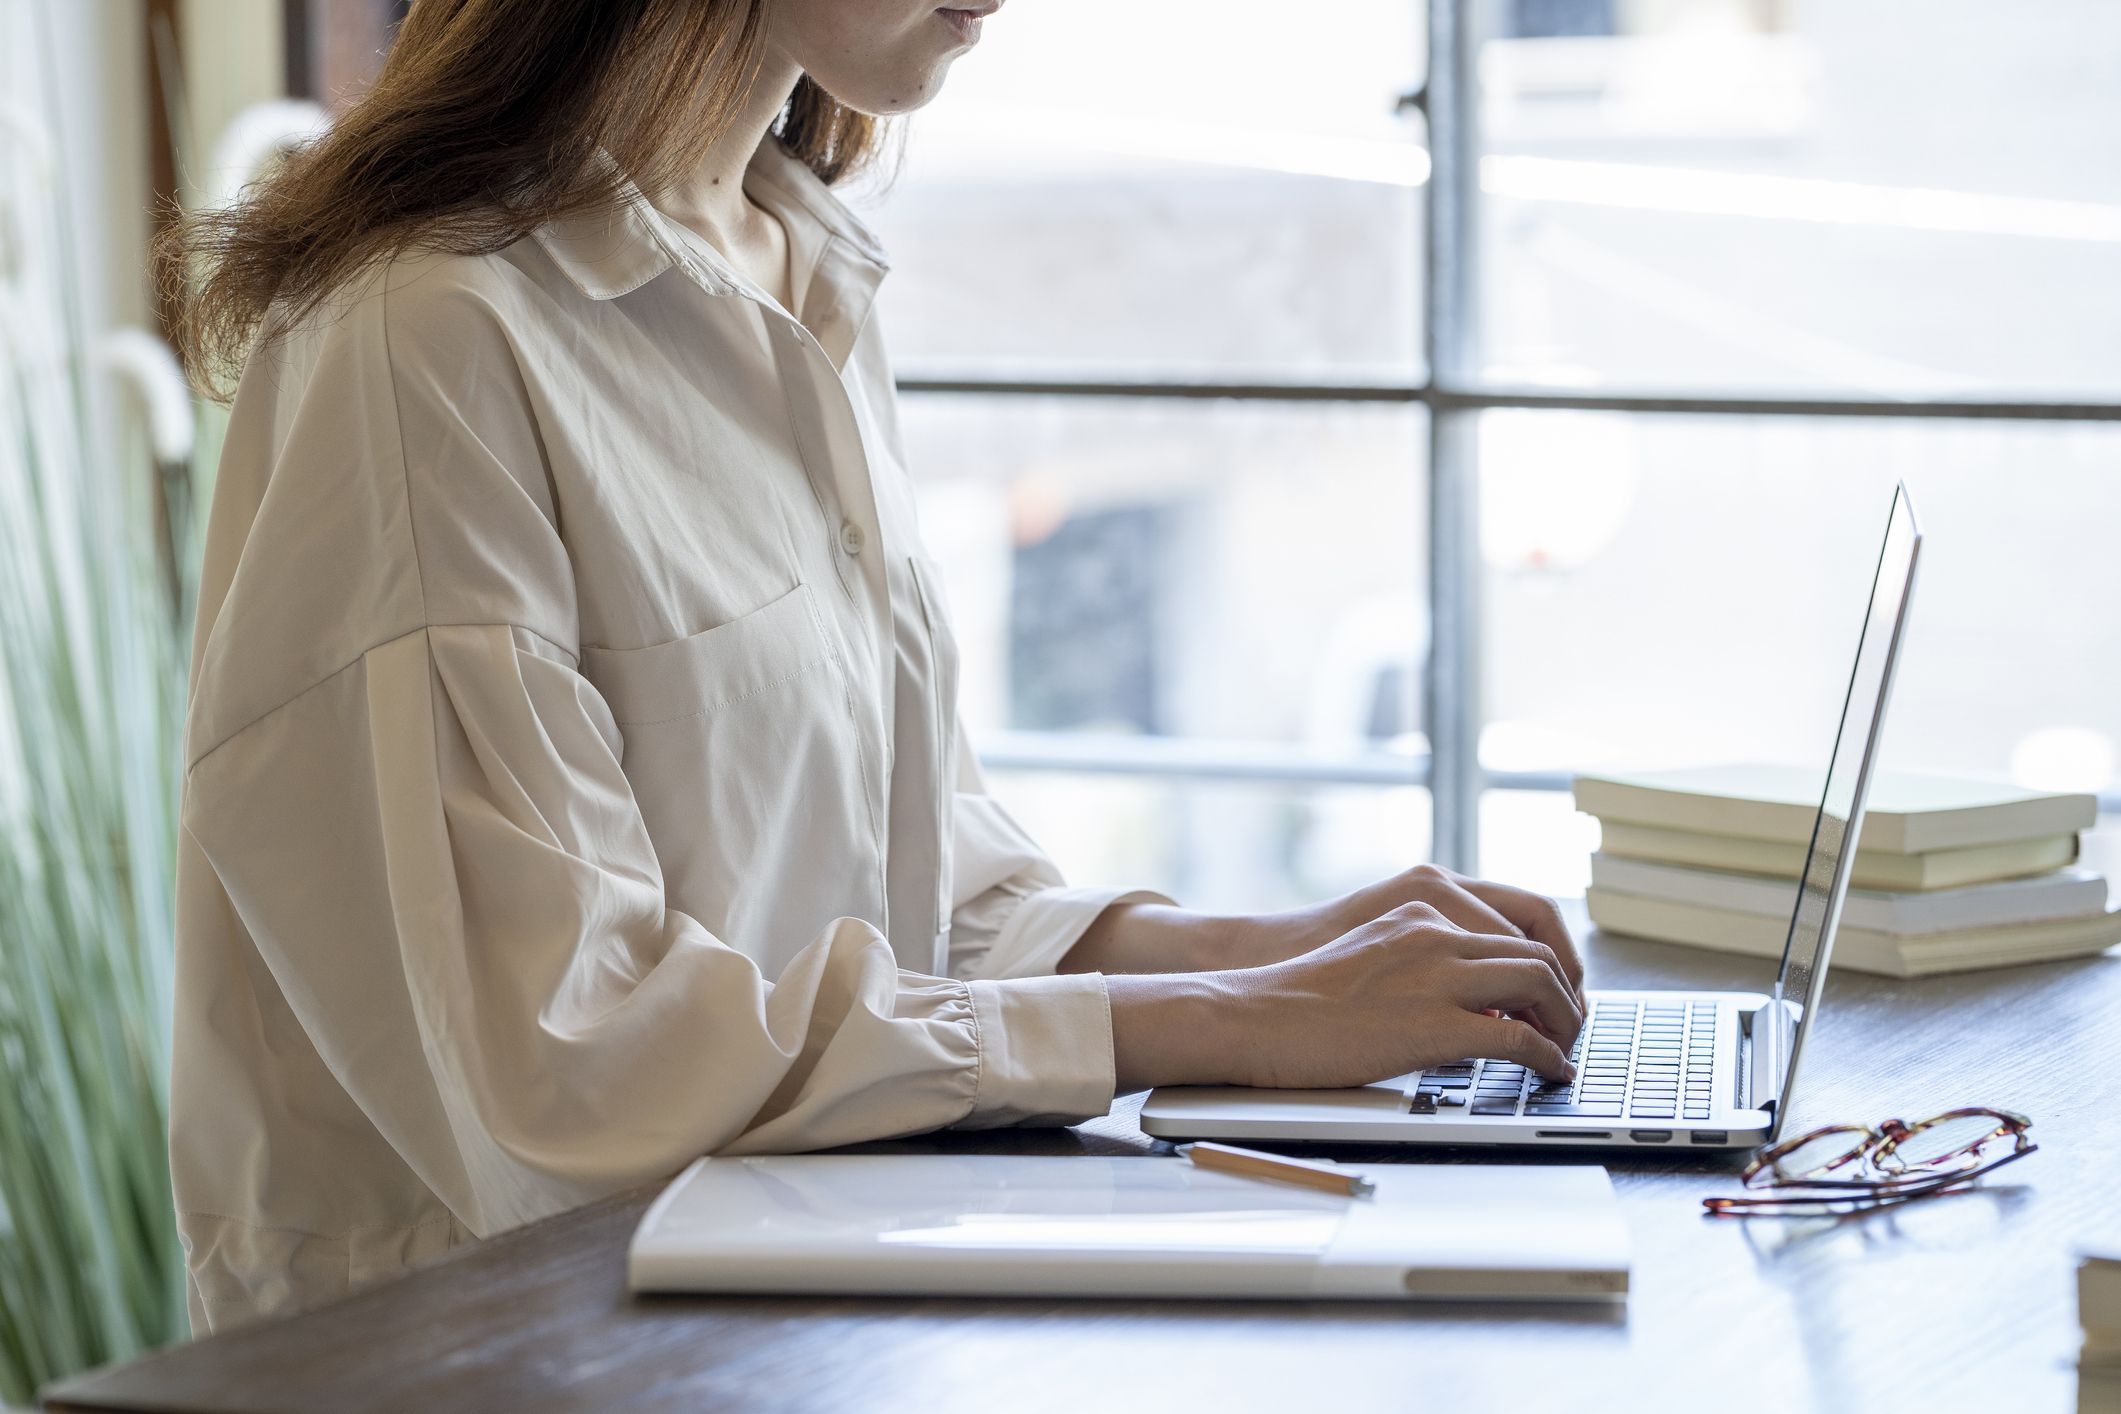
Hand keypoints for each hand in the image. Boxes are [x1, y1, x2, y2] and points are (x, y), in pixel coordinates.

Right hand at [1106, 899, 1583, 1092]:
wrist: (1255, 1017)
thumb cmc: (1300, 1000)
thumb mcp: (1372, 956)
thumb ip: (1421, 962)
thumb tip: (1471, 999)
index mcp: (1420, 909)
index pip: (1517, 918)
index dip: (1551, 958)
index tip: (1556, 990)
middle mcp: (1435, 931)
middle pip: (1538, 950)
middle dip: (1567, 992)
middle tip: (1571, 1025)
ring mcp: (1435, 975)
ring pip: (1539, 983)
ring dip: (1565, 1020)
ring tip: (1566, 1049)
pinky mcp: (1433, 1025)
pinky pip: (1517, 1037)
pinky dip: (1546, 1056)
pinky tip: (1550, 1073)